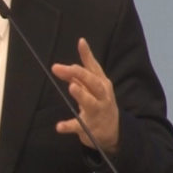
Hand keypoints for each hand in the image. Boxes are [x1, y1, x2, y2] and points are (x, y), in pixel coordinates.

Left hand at [50, 37, 119, 153]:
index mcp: (102, 83)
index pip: (94, 67)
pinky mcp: (89, 127)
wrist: (113, 131)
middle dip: (80, 74)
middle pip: (93, 82)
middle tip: (66, 67)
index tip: (81, 42)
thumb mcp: (93, 89)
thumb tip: (61, 68)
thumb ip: (78, 78)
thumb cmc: (100, 103)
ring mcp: (97, 111)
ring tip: (71, 88)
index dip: (87, 55)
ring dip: (81, 95)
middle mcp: (102, 96)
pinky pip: (79, 126)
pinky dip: (69, 126)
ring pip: (90, 102)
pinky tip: (59, 127)